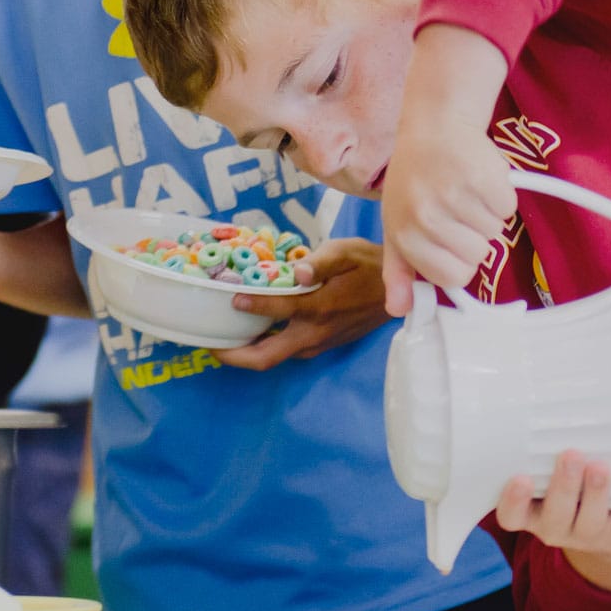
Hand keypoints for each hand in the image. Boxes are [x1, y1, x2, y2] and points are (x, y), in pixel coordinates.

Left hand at [213, 238, 391, 370]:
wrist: (404, 292)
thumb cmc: (371, 265)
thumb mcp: (347, 252)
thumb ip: (320, 261)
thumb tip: (297, 271)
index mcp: (320, 309)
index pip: (277, 311)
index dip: (250, 305)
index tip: (230, 298)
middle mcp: (315, 334)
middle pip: (265, 358)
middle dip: (232, 355)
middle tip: (207, 342)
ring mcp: (318, 345)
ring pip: (274, 357)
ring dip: (246, 351)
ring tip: (221, 333)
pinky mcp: (322, 346)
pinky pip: (286, 350)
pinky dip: (264, 343)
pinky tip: (252, 327)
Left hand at [381, 127, 515, 316]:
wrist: (433, 127)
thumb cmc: (415, 181)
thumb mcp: (397, 226)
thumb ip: (399, 271)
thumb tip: (400, 309)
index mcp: (405, 234)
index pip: (453, 278)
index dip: (459, 262)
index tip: (451, 240)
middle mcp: (426, 217)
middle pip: (477, 256)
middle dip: (474, 237)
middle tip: (457, 210)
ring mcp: (455, 195)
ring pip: (494, 233)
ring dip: (487, 215)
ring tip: (465, 192)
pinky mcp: (483, 176)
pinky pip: (508, 208)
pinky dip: (501, 197)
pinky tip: (479, 180)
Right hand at [495, 450, 610, 593]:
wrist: (598, 526)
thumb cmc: (564, 482)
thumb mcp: (544, 469)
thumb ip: (542, 446)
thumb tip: (551, 391)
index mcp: (530, 512)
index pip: (512, 515)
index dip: (514, 501)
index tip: (520, 477)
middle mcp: (553, 527)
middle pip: (555, 515)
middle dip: (564, 486)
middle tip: (571, 454)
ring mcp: (586, 537)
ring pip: (590, 523)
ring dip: (597, 495)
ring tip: (602, 466)